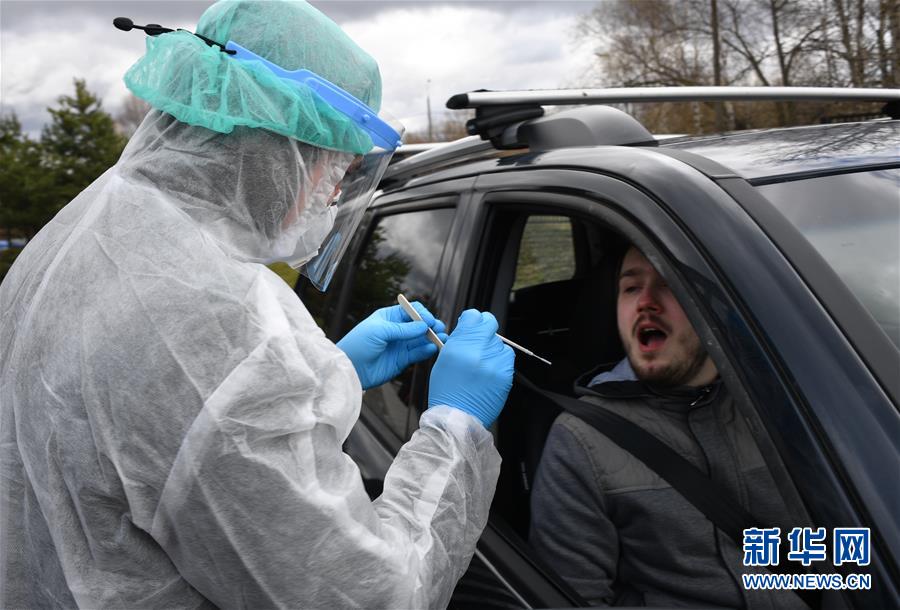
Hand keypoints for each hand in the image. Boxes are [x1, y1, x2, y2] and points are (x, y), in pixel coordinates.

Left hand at [337, 302, 446, 389]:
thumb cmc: (358, 345)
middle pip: (419, 324)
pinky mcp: (402, 360)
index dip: (421, 314)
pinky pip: (418, 353)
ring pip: (421, 339)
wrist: (350, 368)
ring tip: (441, 338)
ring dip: (432, 338)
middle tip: (439, 329)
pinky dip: (426, 351)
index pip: (411, 311)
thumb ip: (402, 329)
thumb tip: (423, 325)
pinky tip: (433, 348)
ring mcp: (400, 345)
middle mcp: (397, 330)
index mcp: (389, 317)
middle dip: (431, 325)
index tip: (428, 320)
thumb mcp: (378, 331)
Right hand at [427, 309, 514, 427]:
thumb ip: (457, 341)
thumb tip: (468, 328)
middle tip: (479, 339)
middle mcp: (479, 351)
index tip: (470, 326)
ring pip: (500, 342)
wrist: (458, 418)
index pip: (473, 316)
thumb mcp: (444, 360)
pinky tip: (489, 371)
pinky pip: (507, 357)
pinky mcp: (506, 374)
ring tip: (482, 362)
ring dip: (492, 347)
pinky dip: (499, 360)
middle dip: (484, 328)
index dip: (471, 320)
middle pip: (490, 323)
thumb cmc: (447, 391)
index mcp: (460, 346)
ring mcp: (495, 362)